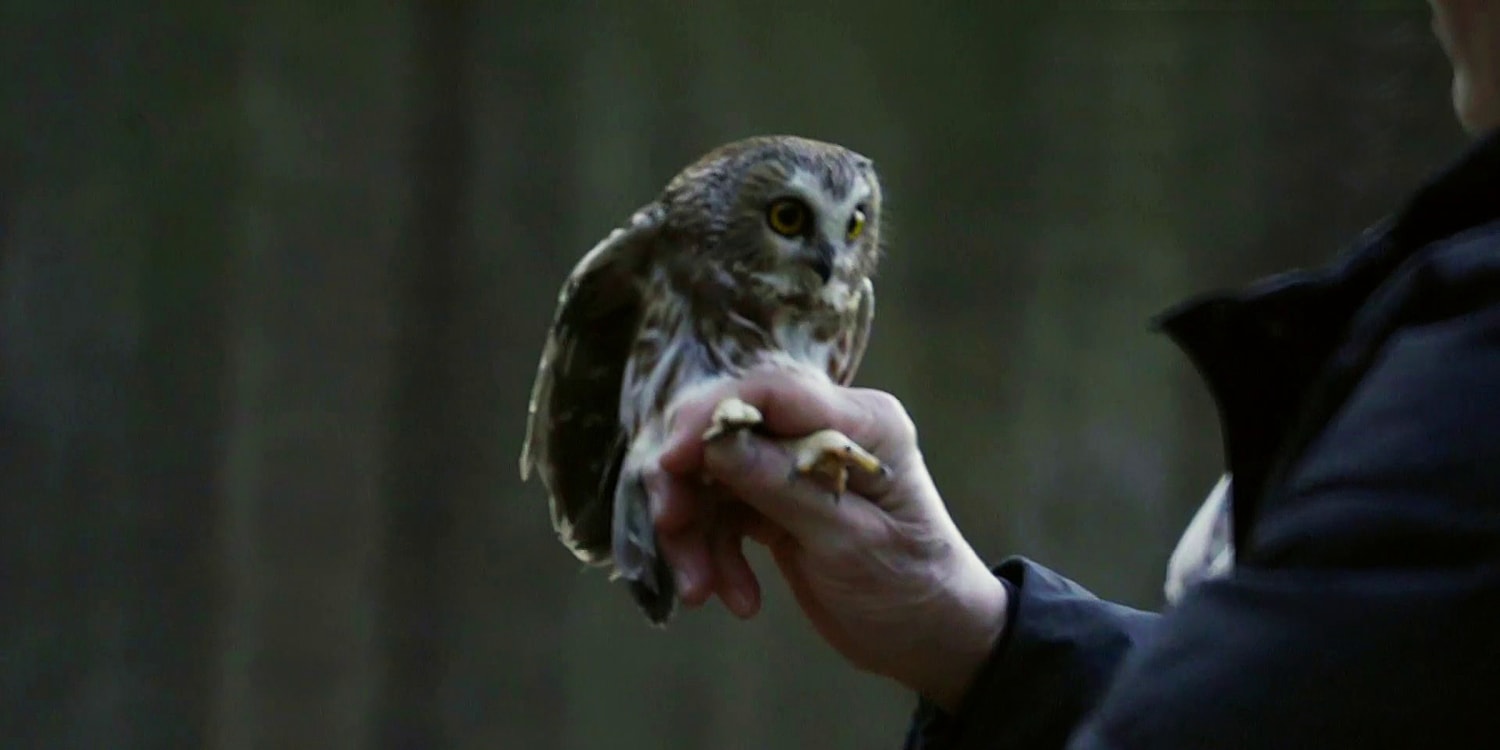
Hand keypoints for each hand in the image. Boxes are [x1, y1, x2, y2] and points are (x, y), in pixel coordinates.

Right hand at [648, 366, 1007, 710]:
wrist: (930, 638)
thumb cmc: (910, 586)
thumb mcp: (850, 542)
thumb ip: (784, 487)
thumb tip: (715, 442)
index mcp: (861, 423)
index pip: (772, 392)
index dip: (711, 417)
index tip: (670, 461)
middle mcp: (824, 431)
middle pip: (728, 431)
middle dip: (690, 484)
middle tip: (672, 530)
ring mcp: (796, 464)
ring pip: (712, 476)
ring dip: (696, 533)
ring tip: (701, 589)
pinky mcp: (775, 500)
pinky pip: (722, 512)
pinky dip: (715, 553)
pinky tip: (736, 597)